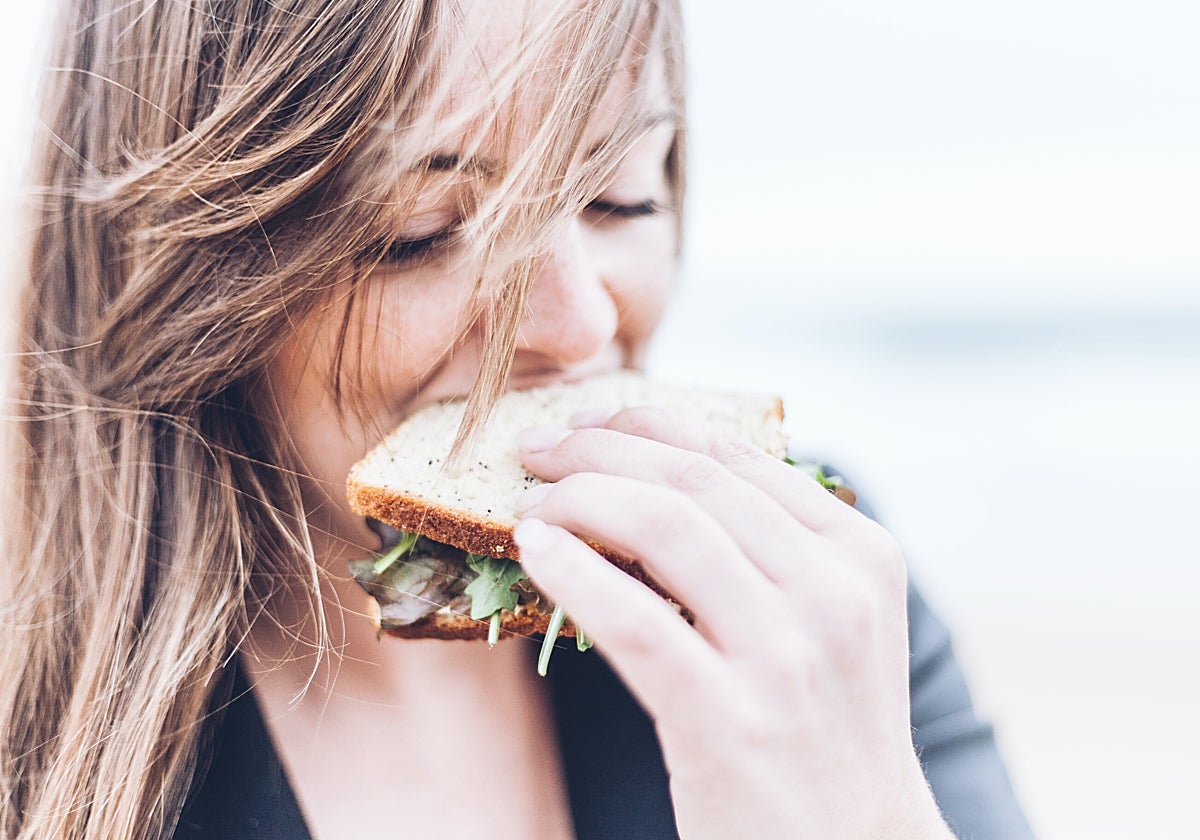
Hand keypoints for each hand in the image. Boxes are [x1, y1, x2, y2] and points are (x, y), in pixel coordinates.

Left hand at [514, 407, 952, 838]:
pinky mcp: (729, 720)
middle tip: (538, 451)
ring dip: (579, 499)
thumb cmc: (819, 730)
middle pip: (693, 480)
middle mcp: (833, 591)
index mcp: (858, 553)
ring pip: (665, 526)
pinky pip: (633, 620)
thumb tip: (652, 478)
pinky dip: (572, 571)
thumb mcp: (825, 623)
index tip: (588, 422)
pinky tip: (534, 551)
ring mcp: (787, 655)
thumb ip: (767, 549)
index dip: (647, 424)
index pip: (735, 454)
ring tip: (530, 504)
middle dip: (600, 450)